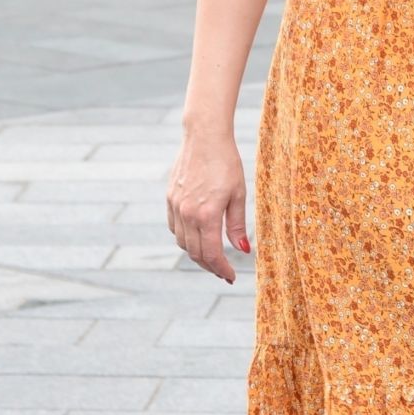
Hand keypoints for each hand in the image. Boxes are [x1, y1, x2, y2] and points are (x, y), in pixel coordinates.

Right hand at [166, 132, 248, 282]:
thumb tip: (243, 251)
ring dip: (197, 253)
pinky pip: (174, 228)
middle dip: (210, 266)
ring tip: (212, 256)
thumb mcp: (238, 195)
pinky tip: (197, 236)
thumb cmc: (226, 164)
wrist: (203, 137)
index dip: (221, 269)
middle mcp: (187, 214)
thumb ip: (237, 225)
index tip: (231, 277)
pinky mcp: (170, 199)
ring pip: (183, 243)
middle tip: (223, 271)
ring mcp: (176, 207)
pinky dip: (185, 238)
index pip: (212, 254)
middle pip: (195, 253)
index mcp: (207, 215)